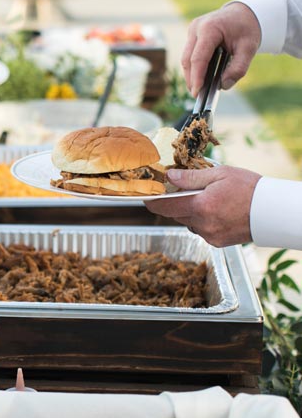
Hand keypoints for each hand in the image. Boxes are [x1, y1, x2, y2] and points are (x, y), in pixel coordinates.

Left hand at [144, 166, 261, 246]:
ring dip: (190, 212)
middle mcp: (202, 224)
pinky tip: (216, 211)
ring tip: (208, 200)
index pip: (164, 206)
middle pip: (175, 214)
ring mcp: (209, 235)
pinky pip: (200, 230)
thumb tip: (169, 177)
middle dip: (176, 203)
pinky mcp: (216, 242)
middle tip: (185, 190)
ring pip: (187, 222)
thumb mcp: (219, 174)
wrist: (272, 211)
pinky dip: (202, 220)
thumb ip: (191, 177)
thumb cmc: (249, 189)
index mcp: (201, 206)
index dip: (152, 201)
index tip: (146, 196)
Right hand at [182, 2, 260, 95]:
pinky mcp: (192, 36)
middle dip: (191, 78)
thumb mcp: (249, 48)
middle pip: (187, 59)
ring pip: (185, 58)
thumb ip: (238, 68)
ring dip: (191, 74)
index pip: (198, 58)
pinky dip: (194, 67)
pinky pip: (189, 55)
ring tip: (198, 89)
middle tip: (197, 95)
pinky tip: (199, 78)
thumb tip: (224, 85)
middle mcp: (196, 28)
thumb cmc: (246, 29)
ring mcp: (192, 31)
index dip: (196, 77)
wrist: (244, 13)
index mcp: (209, 28)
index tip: (197, 92)